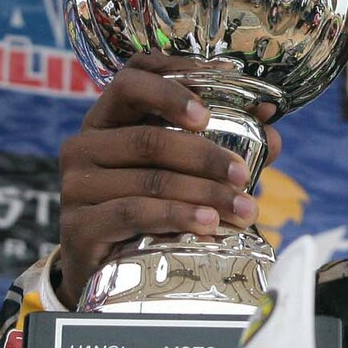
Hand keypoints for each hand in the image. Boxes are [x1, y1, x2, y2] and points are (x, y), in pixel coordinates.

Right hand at [56, 52, 280, 304]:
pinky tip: (208, 223)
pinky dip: (178, 216)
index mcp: (107, 119)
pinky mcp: (78, 226)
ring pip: (150, 179)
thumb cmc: (148, 210)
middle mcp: (84, 145)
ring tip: (242, 208)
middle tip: (244, 173)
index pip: (132, 77)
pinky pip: (135, 213)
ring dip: (204, 193)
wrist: (106, 270)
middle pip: (149, 138)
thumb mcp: (183, 173)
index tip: (216, 99)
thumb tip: (272, 131)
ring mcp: (75, 186)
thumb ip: (224, 146)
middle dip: (206, 155)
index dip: (175, 80)